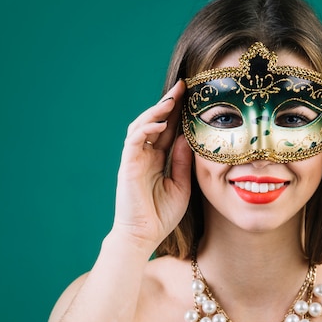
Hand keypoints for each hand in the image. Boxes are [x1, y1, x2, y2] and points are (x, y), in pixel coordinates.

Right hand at [112, 80, 191, 250]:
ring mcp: (134, 159)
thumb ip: (182, 161)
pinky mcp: (127, 166)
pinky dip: (146, 129)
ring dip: (156, 110)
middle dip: (168, 103)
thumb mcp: (181, 185)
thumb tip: (189, 138)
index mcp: (157, 159)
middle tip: (184, 86)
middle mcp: (144, 155)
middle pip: (155, 122)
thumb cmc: (161, 215)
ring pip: (142, 126)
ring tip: (172, 98)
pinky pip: (134, 141)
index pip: (168, 130)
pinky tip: (160, 123)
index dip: (178, 113)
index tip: (193, 96)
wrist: (144, 236)